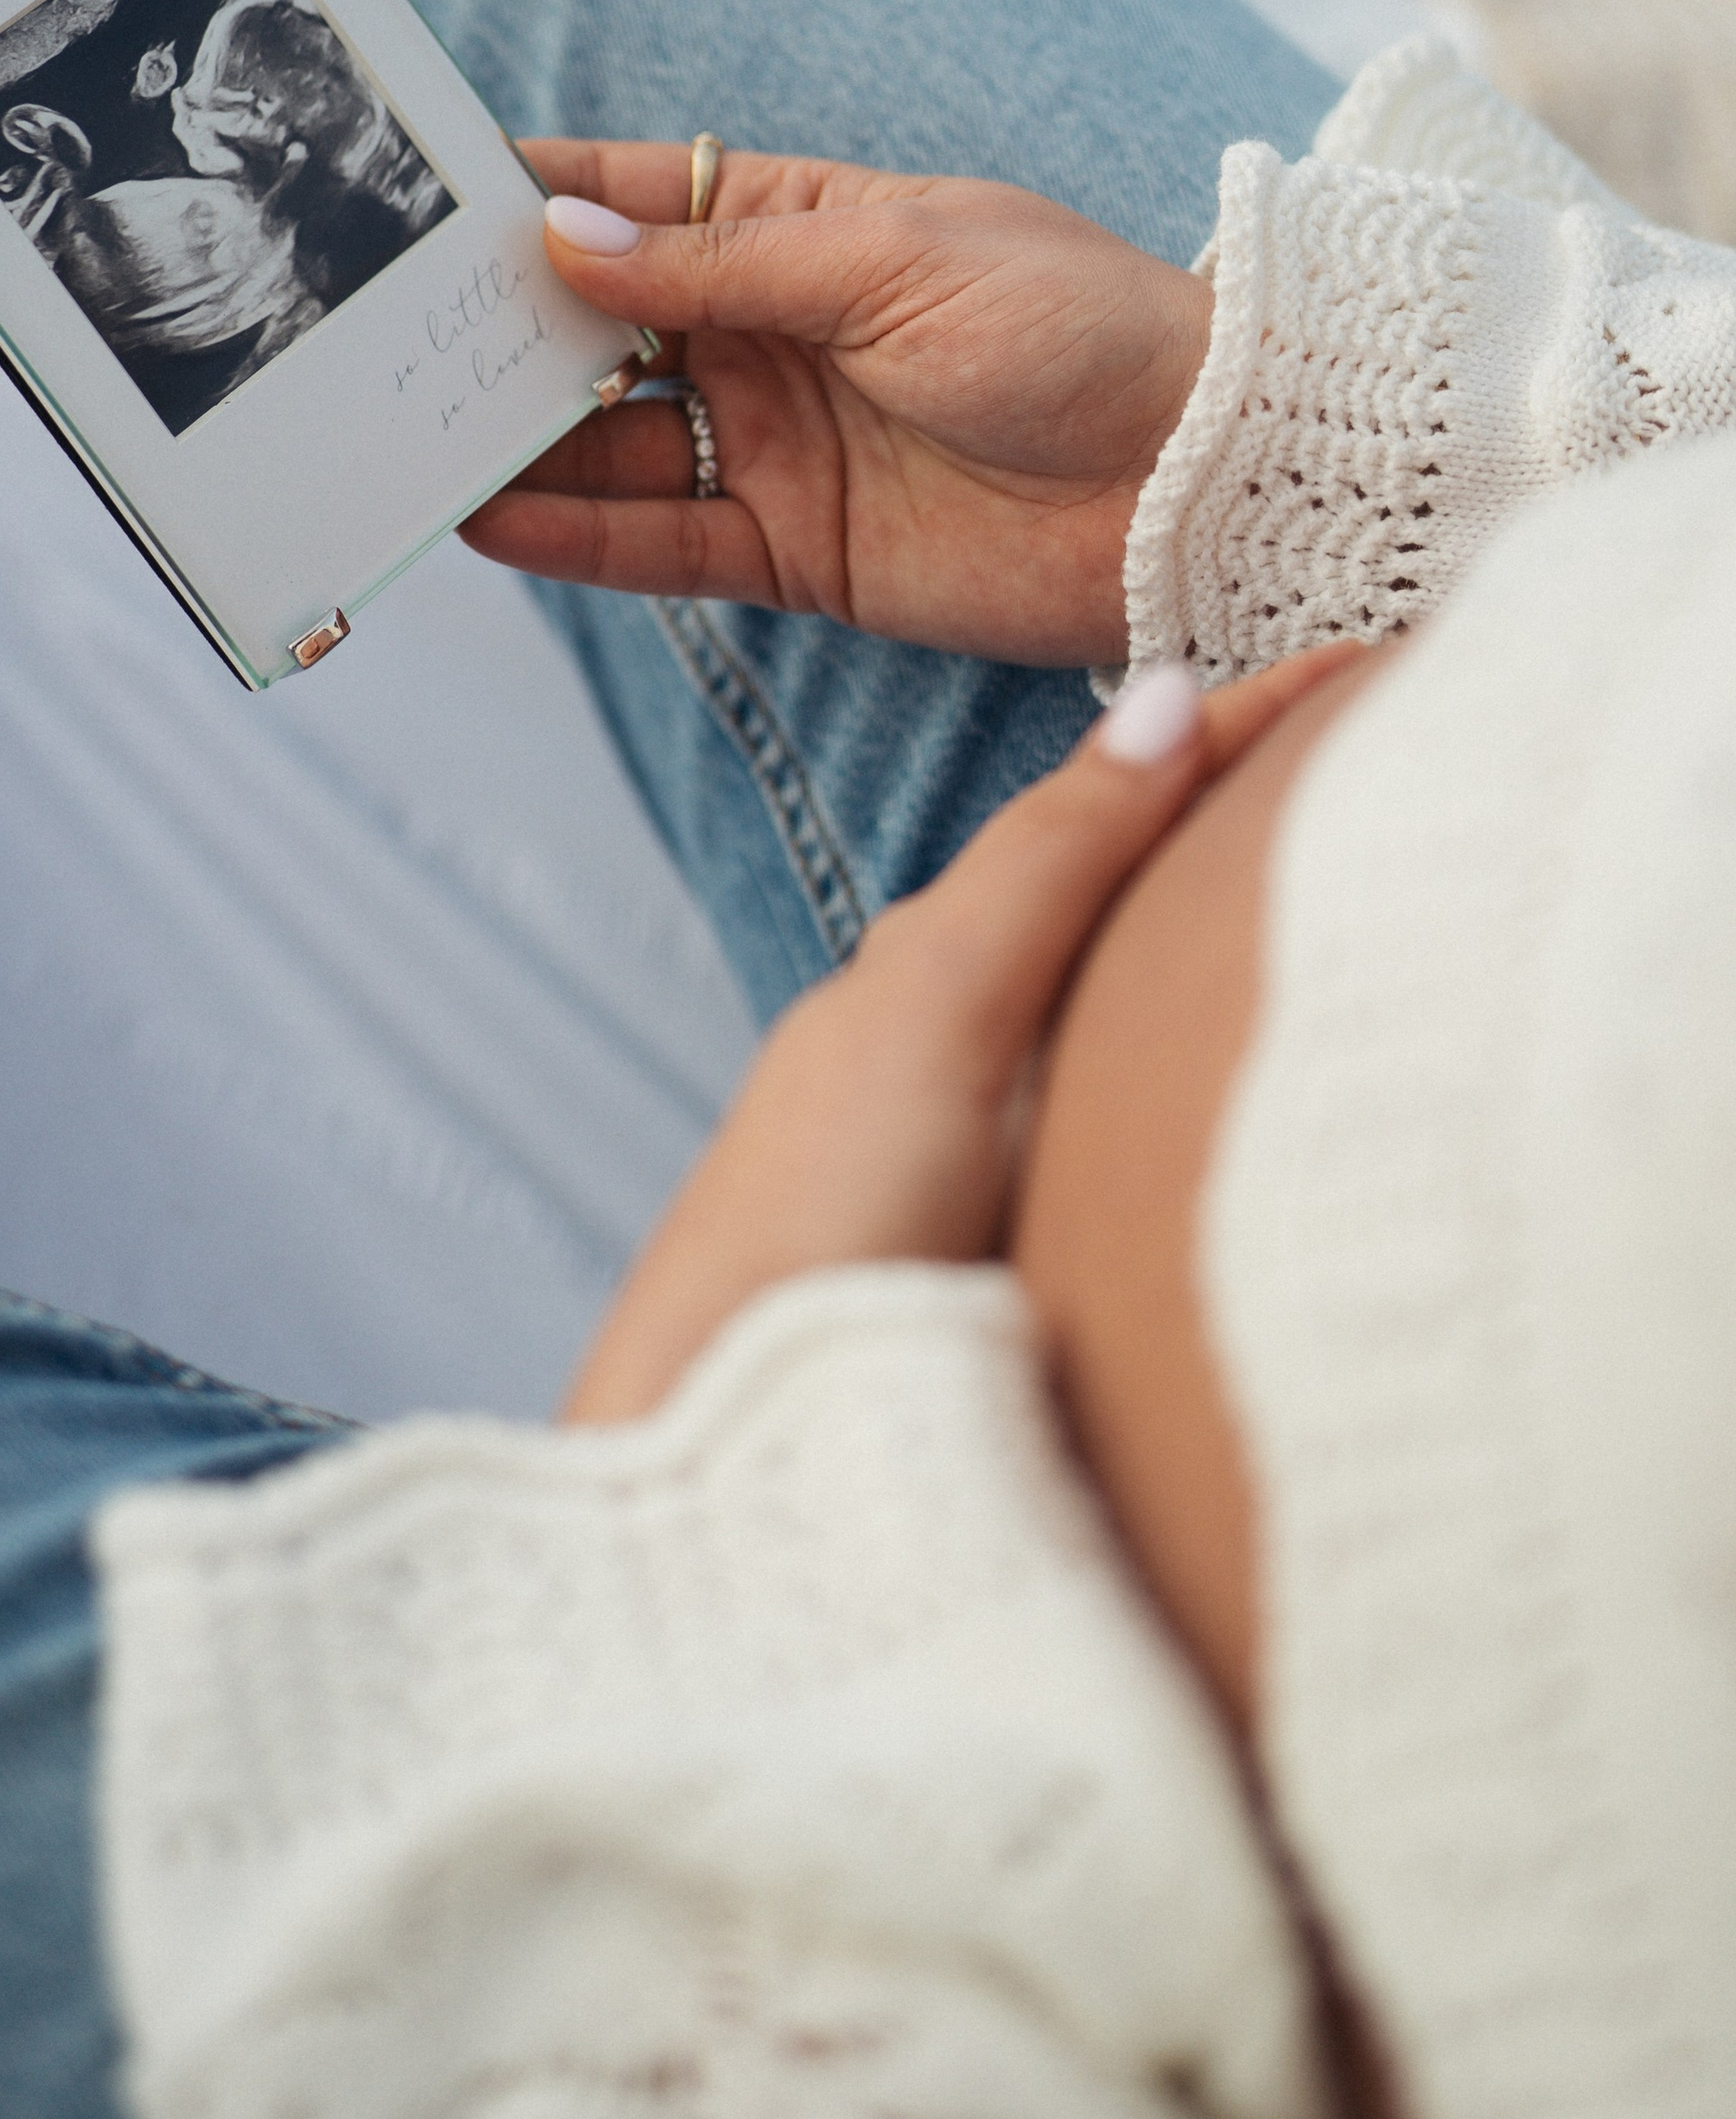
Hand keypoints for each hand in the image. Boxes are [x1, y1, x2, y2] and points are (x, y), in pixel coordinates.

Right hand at [461, 138, 1212, 667]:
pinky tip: (489, 521)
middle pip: (599, 330)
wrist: (1205, 481)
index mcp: (804, 229)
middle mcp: (773, 335)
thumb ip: (724, 263)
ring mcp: (778, 445)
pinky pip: (661, 543)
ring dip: (513, 444)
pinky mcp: (798, 553)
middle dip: (496, 334)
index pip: (636, 202)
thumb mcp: (896, 263)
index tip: (416, 198)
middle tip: (380, 341)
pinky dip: (575, 538)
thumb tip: (563, 238)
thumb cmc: (1082, 330)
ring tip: (405, 440)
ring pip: (610, 445)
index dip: (531, 200)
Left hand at [561, 648, 1361, 1424]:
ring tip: (1345, 895)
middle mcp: (956, 1048)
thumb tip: (1160, 696)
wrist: (736, 1453)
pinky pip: (1123, 1113)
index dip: (1230, 734)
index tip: (1361, 665)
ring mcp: (978, 1154)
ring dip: (1217, 939)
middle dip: (1236, 821)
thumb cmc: (813, 1231)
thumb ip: (1047, 868)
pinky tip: (1247, 1086)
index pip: (1111, 812)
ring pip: (1119, 1006)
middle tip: (1382, 757)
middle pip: (1118, 898)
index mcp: (940, 971)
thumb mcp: (938, 1017)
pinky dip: (1194, 1054)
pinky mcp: (1009, 1262)